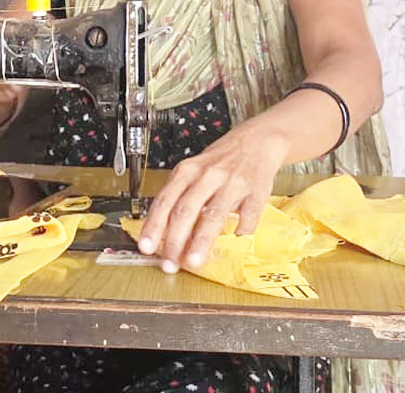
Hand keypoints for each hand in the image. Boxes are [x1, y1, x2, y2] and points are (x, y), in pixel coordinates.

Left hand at [136, 123, 288, 271]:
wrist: (258, 140)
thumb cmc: (221, 160)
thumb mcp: (194, 171)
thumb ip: (181, 198)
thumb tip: (164, 234)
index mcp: (188, 171)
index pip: (165, 200)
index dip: (154, 225)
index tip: (146, 247)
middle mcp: (208, 175)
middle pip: (186, 210)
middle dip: (175, 240)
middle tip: (169, 264)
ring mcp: (233, 183)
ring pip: (213, 215)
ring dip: (201, 241)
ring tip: (193, 261)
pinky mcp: (257, 191)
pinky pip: (247, 216)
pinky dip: (240, 233)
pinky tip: (234, 245)